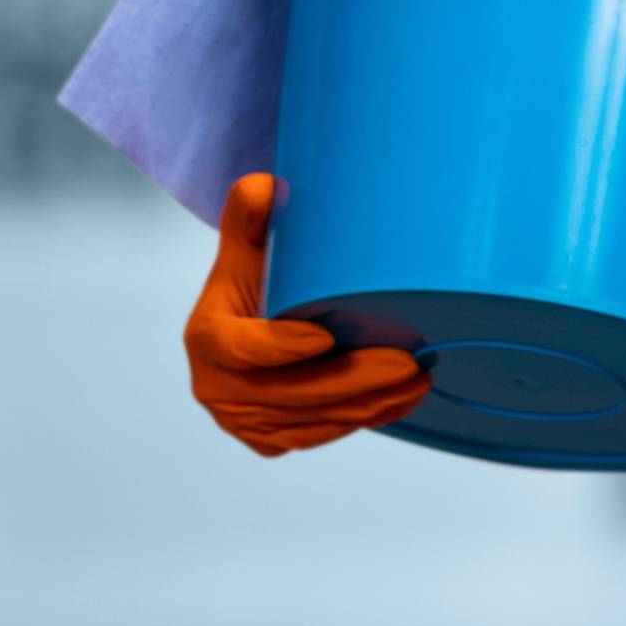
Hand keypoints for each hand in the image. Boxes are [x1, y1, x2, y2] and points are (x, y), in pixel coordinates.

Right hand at [185, 173, 430, 455]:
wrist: (246, 322)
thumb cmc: (254, 278)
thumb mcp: (248, 244)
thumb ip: (250, 215)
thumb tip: (265, 186)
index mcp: (207, 338)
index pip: (242, 349)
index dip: (282, 347)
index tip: (326, 335)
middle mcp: (217, 388)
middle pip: (291, 394)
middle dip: (355, 381)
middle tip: (408, 363)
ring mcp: (242, 421)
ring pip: (312, 422)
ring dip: (369, 406)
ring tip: (418, 380)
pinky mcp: (268, 439)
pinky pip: (318, 436)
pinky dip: (360, 421)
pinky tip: (400, 402)